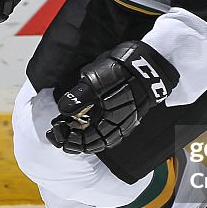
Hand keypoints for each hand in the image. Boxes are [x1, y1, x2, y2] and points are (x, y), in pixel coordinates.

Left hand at [46, 41, 179, 153]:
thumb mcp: (96, 79)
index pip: (84, 140)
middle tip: (57, 133)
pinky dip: (95, 131)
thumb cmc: (125, 69)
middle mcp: (119, 127)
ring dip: (83, 137)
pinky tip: (87, 123)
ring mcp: (126, 123)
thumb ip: (80, 95)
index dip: (67, 138)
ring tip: (68, 130)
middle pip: (92, 143)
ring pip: (101, 139)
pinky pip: (110, 132)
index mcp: (109, 121)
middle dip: (73, 140)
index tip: (54, 130)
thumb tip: (63, 109)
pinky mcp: (130, 116)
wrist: (152, 64)